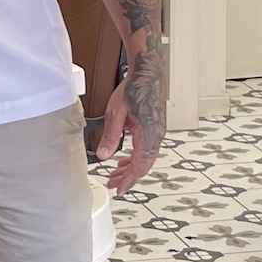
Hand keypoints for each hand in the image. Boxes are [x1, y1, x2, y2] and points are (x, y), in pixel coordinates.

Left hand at [96, 48, 164, 195]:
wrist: (148, 72)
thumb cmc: (134, 88)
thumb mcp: (116, 114)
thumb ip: (110, 137)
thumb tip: (103, 155)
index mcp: (148, 136)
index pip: (139, 167)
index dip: (128, 180)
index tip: (118, 189)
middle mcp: (157, 135)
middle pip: (144, 165)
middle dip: (128, 176)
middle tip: (113, 183)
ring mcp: (158, 131)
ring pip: (146, 157)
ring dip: (131, 166)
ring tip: (116, 172)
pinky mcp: (156, 125)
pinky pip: (147, 147)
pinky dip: (136, 155)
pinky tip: (124, 155)